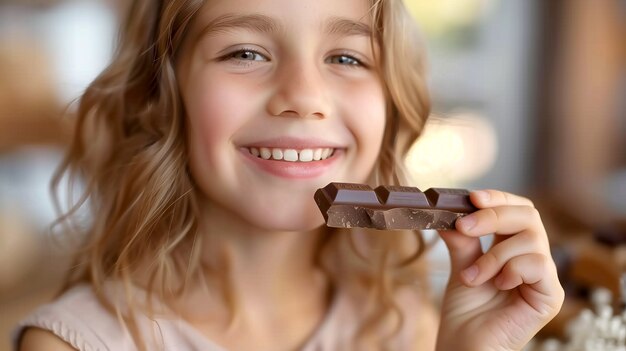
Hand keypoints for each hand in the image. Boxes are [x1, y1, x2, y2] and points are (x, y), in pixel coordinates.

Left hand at [436, 190, 563, 350]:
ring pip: (531, 239)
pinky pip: (538, 264)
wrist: (464, 346)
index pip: (516, 209)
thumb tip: (448, 210)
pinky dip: (512, 268)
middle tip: (465, 226)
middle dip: (493, 216)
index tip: (472, 198)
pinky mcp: (549, 296)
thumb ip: (461, 239)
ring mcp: (543, 277)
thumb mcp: (460, 264)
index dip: (498, 198)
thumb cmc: (465, 311)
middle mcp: (532, 258)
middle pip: (528, 215)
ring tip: (472, 277)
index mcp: (512, 246)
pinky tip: (497, 285)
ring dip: (494, 254)